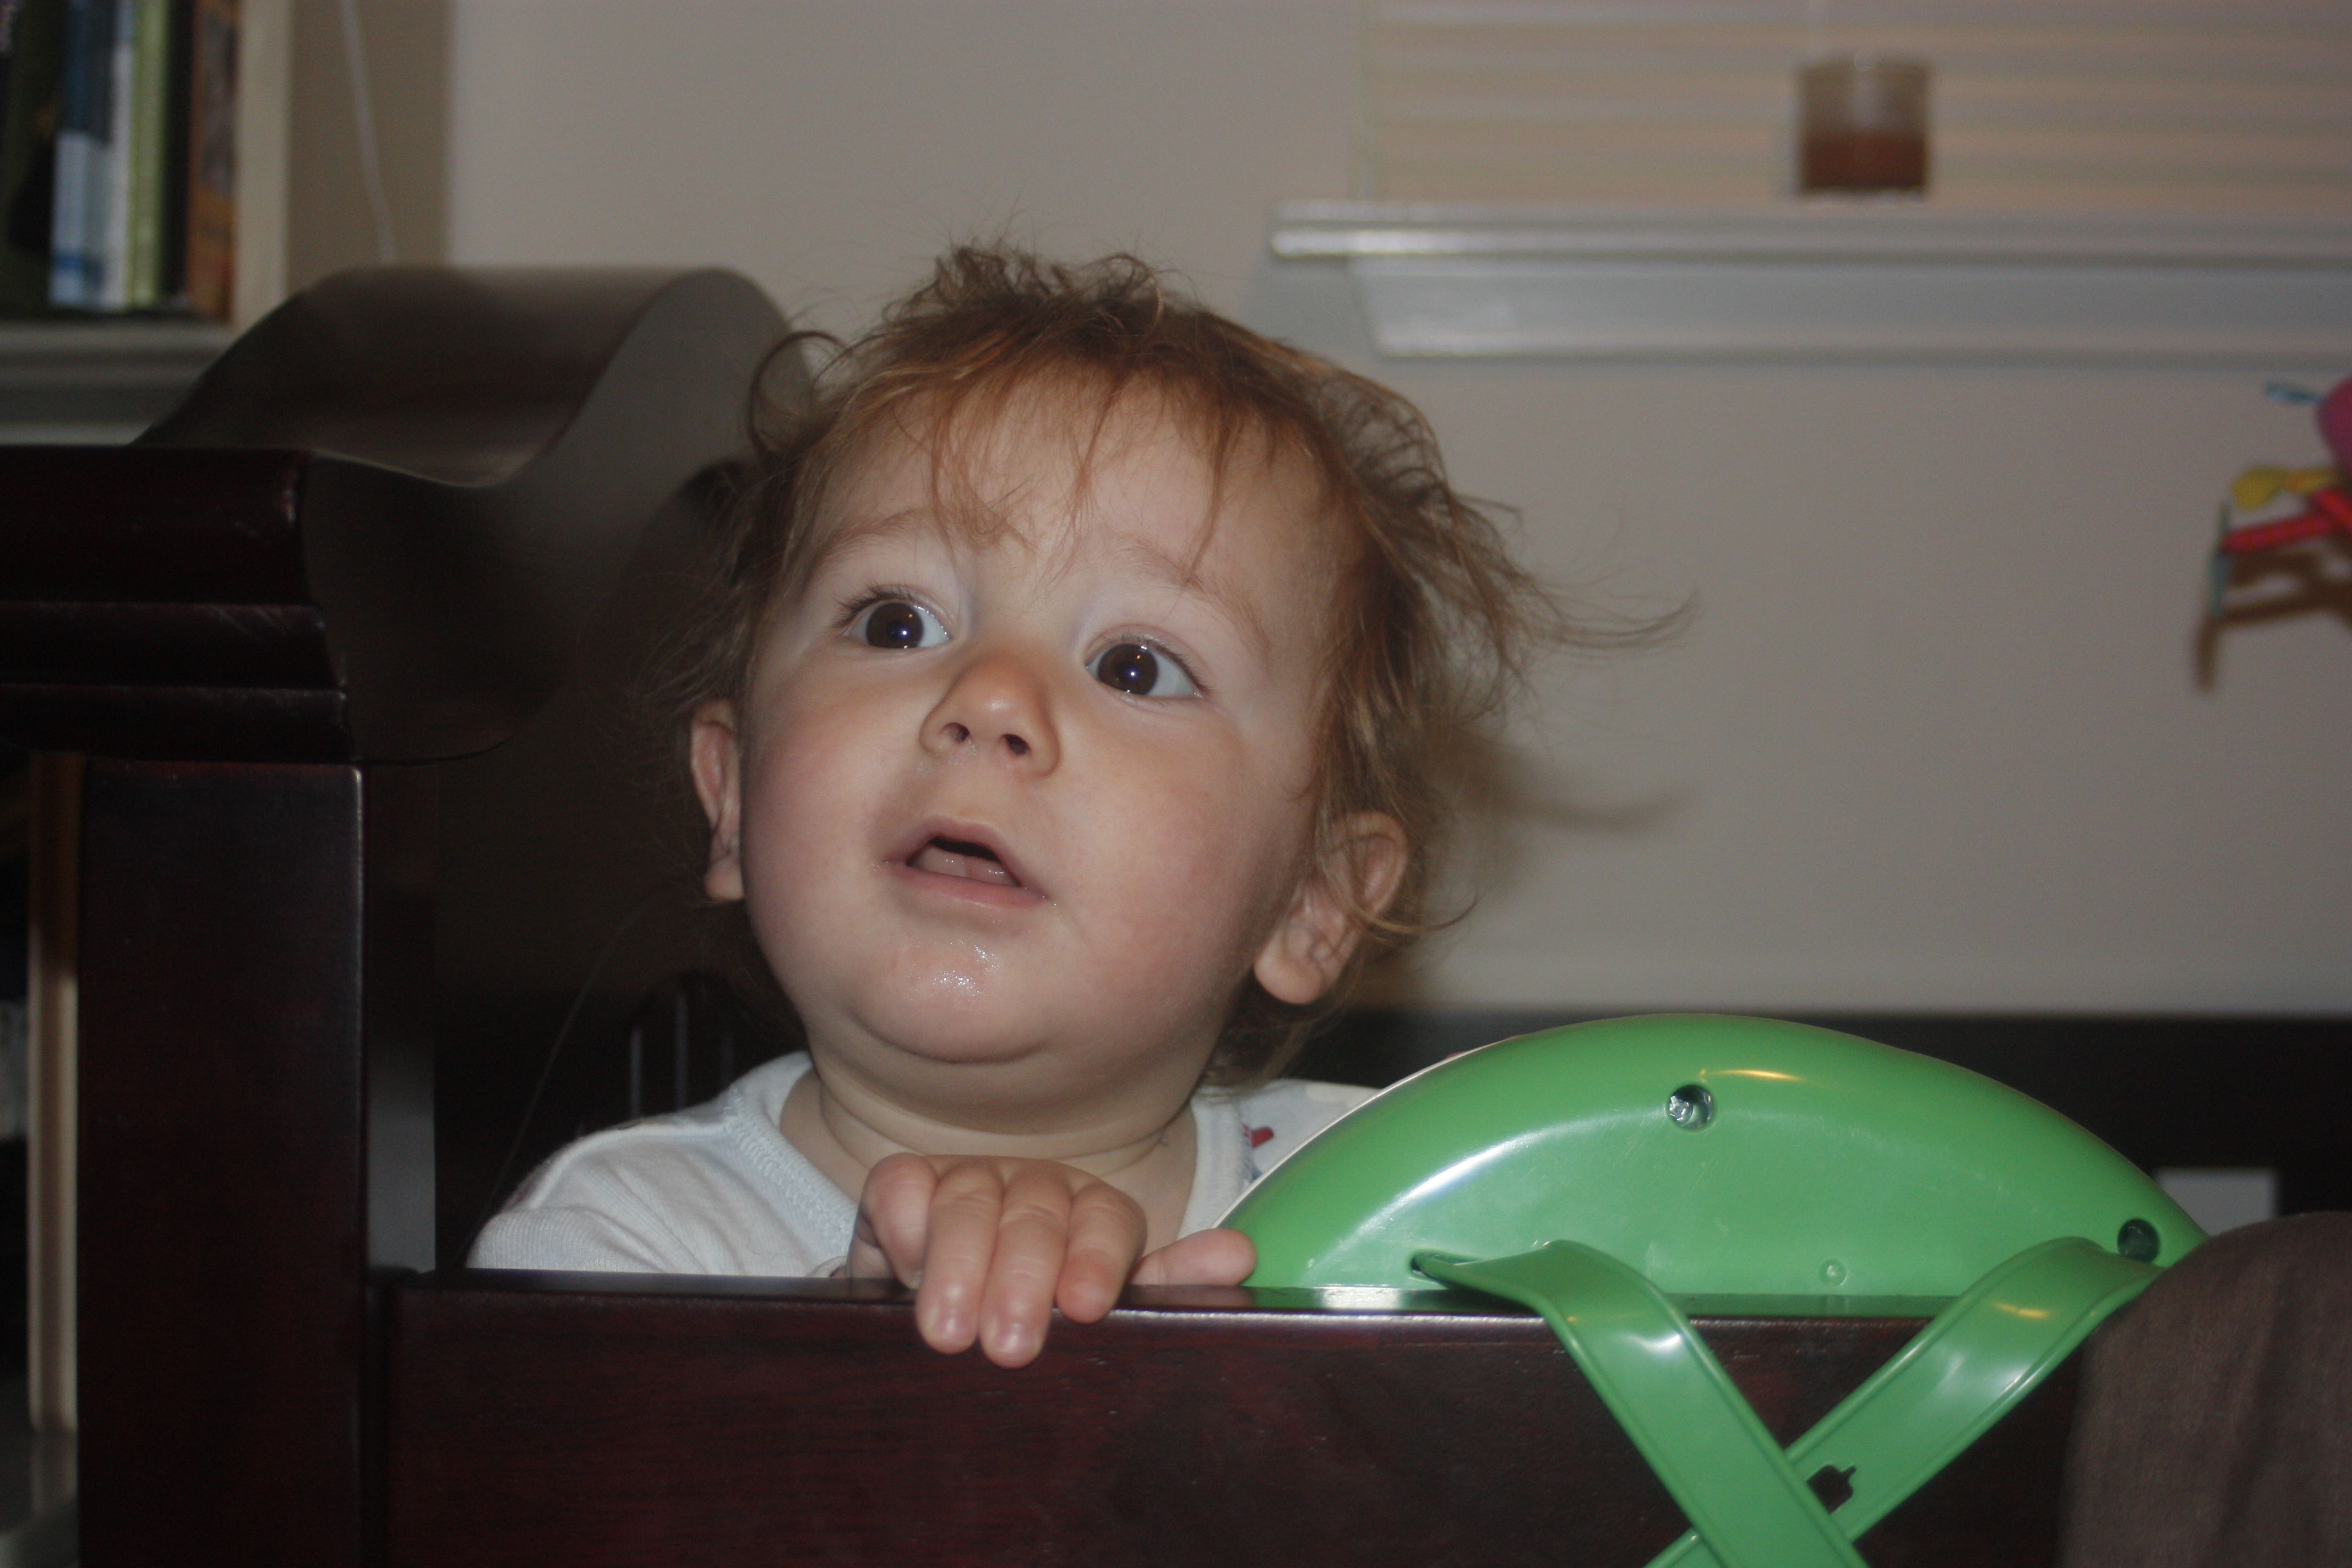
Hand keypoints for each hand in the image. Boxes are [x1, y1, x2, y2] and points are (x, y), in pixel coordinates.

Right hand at [846, 1153, 1255, 1367]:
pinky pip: (901, 1183)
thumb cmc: (1044, 1315)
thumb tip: (1239, 1256)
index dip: (1099, 1260)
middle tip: (1008, 1347)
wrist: (952, 1311)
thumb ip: (1168, 1287)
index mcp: (1094, 1212)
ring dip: (959, 1264)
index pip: (1109, 1219)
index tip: (1084, 1308)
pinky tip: (901, 1267)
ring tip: (949, 1334)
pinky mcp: (904, 1183)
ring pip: (969, 1199)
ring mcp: (969, 1179)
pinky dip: (901, 1222)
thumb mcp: (1104, 1310)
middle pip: (1036, 1214)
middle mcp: (1035, 1186)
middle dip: (1022, 1280)